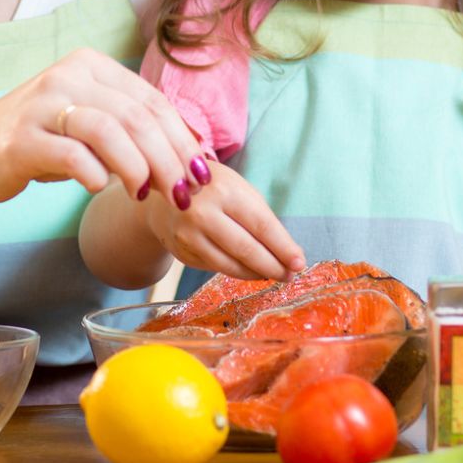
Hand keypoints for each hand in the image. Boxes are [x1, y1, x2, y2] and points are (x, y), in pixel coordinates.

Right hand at [0, 47, 202, 209]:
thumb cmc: (42, 141)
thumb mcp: (89, 122)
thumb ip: (131, 126)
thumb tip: (192, 151)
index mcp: (89, 64)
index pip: (151, 100)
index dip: (181, 139)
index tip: (199, 174)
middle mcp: (67, 75)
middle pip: (137, 116)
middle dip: (168, 158)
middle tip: (181, 193)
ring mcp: (42, 105)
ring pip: (110, 131)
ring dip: (139, 168)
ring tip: (146, 195)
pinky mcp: (23, 140)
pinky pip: (73, 156)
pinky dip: (96, 175)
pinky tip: (102, 187)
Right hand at [138, 162, 304, 279]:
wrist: (162, 192)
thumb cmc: (211, 188)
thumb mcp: (236, 188)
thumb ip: (260, 217)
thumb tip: (288, 253)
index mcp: (224, 190)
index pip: (261, 225)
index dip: (283, 247)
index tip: (299, 262)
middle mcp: (202, 213)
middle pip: (246, 249)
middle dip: (273, 266)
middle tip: (290, 275)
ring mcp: (188, 235)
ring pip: (231, 265)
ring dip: (256, 273)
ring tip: (273, 273)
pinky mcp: (181, 252)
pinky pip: (216, 267)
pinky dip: (236, 271)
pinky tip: (248, 269)